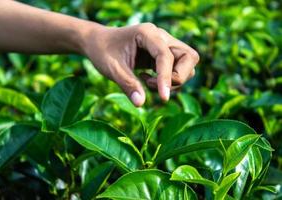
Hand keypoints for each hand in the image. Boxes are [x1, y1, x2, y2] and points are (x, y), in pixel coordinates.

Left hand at [84, 23, 198, 106]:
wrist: (98, 43)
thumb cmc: (102, 52)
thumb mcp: (112, 69)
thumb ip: (127, 85)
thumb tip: (141, 103)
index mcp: (147, 33)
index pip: (166, 55)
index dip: (167, 77)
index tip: (163, 98)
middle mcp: (160, 36)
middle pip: (189, 56)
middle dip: (177, 77)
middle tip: (154, 86)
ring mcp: (164, 44)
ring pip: (187, 63)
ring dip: (173, 79)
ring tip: (147, 82)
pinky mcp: (162, 55)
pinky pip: (177, 69)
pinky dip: (167, 79)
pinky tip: (146, 78)